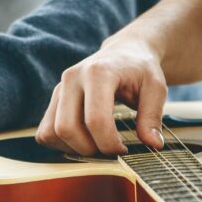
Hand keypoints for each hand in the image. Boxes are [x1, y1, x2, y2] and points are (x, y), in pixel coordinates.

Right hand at [35, 40, 167, 155]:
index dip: (109, 144)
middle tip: (109, 150)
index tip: (123, 149)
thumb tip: (153, 144)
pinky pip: (45, 131)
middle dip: (89, 149)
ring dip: (72, 148)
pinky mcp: (54, 99)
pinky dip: (61, 143)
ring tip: (96, 145)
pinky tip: (83, 140)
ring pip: (50, 132)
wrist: (126, 51)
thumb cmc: (141, 70)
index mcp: (98, 73)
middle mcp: (73, 78)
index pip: (95, 120)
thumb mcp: (156, 88)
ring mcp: (60, 88)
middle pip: (66, 128)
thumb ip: (153, 116)